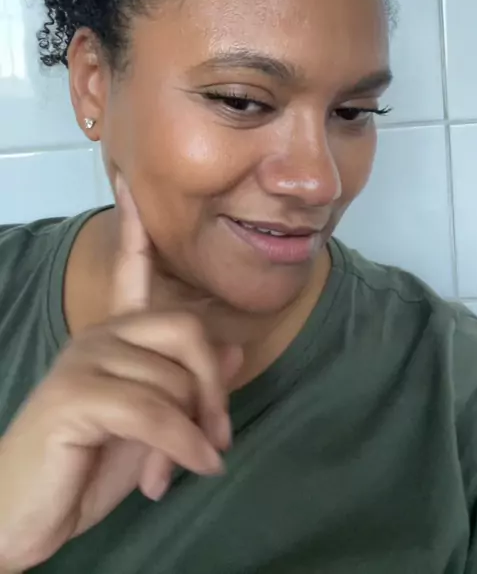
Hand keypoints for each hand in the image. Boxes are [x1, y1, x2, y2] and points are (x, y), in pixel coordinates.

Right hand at [0, 175, 241, 570]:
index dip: (134, 228)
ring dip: (194, 433)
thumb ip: (187, 387)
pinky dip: (184, 446)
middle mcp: (99, 336)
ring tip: (185, 469)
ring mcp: (85, 360)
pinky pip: (155, 411)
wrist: (21, 516)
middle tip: (218, 434)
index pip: (128, 269)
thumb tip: (233, 350)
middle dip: (213, 385)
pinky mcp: (76, 394)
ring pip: (174, 379)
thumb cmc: (85, 466)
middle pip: (185, 329)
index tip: (129, 182)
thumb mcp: (152, 427)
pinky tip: (193, 470)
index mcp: (114, 337)